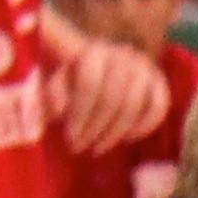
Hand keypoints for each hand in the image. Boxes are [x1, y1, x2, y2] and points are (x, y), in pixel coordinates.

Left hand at [47, 30, 167, 155]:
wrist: (92, 69)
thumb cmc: (63, 80)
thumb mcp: (43, 86)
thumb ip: (39, 100)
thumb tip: (47, 120)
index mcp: (91, 50)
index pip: (91, 82)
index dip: (81, 113)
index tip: (69, 136)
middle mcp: (121, 53)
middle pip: (113, 98)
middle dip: (95, 128)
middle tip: (79, 147)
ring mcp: (143, 65)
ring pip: (134, 105)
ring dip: (115, 132)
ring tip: (97, 147)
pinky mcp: (158, 80)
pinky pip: (158, 107)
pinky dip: (144, 126)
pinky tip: (126, 138)